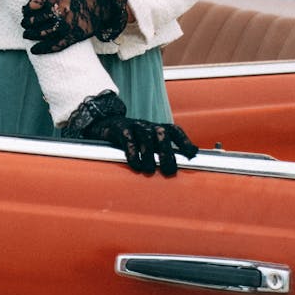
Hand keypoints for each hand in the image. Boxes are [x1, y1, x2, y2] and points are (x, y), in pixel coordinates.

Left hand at [21, 0, 127, 53]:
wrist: (102, 2)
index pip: (31, 6)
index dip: (26, 9)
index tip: (25, 10)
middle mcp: (61, 11)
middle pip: (34, 21)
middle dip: (26, 23)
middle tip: (24, 24)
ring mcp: (67, 26)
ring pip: (42, 34)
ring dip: (30, 35)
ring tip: (26, 34)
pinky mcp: (73, 37)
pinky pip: (55, 46)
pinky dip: (42, 49)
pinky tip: (34, 50)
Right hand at [61, 91, 198, 176]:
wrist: (103, 124)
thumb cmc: (130, 139)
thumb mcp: (146, 144)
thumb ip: (161, 154)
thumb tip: (180, 168)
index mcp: (156, 128)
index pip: (174, 131)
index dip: (184, 141)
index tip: (192, 154)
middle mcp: (147, 126)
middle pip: (162, 134)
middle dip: (167, 153)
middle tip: (169, 171)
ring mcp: (133, 126)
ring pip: (146, 137)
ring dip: (149, 155)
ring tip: (149, 170)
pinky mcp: (119, 128)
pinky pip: (127, 139)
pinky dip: (132, 152)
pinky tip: (134, 164)